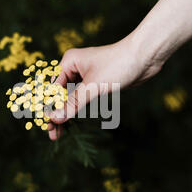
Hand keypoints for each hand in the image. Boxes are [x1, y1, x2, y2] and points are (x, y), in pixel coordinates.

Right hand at [47, 36, 165, 139]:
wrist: (145, 57)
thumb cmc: (118, 65)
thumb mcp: (93, 86)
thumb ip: (73, 104)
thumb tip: (54, 118)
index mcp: (69, 62)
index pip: (53, 88)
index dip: (49, 108)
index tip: (46, 126)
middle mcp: (75, 68)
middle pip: (60, 94)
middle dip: (57, 114)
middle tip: (52, 134)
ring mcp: (87, 75)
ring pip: (72, 98)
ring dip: (67, 114)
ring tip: (60, 133)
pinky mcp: (98, 83)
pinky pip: (83, 98)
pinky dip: (78, 109)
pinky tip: (73, 122)